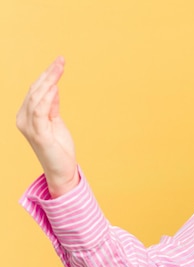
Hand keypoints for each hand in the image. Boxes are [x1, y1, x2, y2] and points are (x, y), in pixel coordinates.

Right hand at [17, 57, 77, 197]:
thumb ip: (52, 106)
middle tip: (61, 60)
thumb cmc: (59, 148)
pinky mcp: (38, 134)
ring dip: (49, 81)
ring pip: (37, 98)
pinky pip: (40, 111)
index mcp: (26, 115)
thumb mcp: (56, 122)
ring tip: (59, 68)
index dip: (46, 75)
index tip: (59, 62)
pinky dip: (47, 98)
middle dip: (48, 74)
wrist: (62, 170)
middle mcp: (23, 119)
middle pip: (35, 91)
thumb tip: (54, 87)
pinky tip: (55, 87)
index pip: (35, 91)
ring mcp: (29, 127)